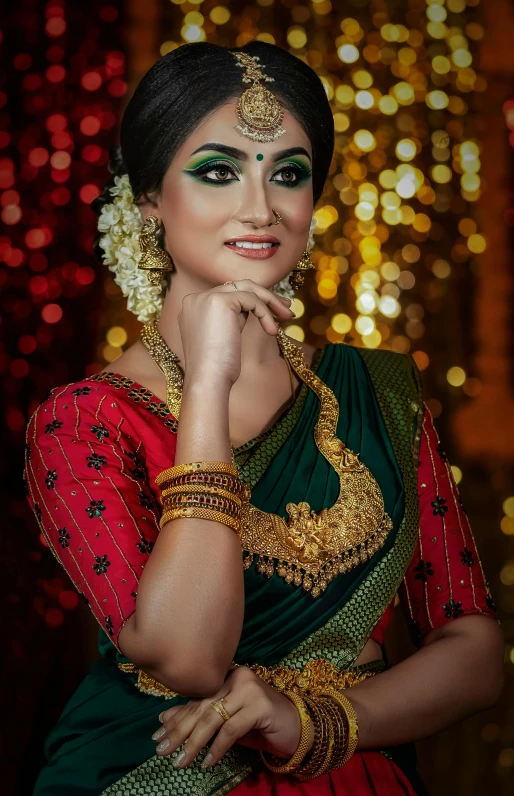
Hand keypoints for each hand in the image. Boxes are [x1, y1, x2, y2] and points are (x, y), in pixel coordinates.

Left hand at [151, 665, 312, 768]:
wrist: (299, 728)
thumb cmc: (260, 724)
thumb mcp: (227, 721)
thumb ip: (201, 716)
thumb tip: (165, 718)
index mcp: (228, 674)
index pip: (197, 698)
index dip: (176, 717)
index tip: (157, 736)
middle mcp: (237, 676)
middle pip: (202, 706)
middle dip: (179, 731)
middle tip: (162, 750)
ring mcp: (250, 689)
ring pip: (214, 718)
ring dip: (194, 742)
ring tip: (181, 761)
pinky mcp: (261, 706)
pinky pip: (231, 729)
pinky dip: (217, 748)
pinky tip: (208, 762)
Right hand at [178, 279, 294, 385]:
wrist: (208, 380)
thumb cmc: (217, 368)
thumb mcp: (223, 335)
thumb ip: (232, 318)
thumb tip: (255, 307)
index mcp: (193, 306)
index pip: (227, 293)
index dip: (252, 300)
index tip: (272, 311)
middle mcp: (196, 298)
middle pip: (237, 286)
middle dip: (265, 296)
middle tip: (285, 309)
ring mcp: (206, 297)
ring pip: (246, 288)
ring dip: (270, 301)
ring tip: (288, 317)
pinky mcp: (220, 301)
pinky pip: (252, 299)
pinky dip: (265, 313)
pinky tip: (272, 331)